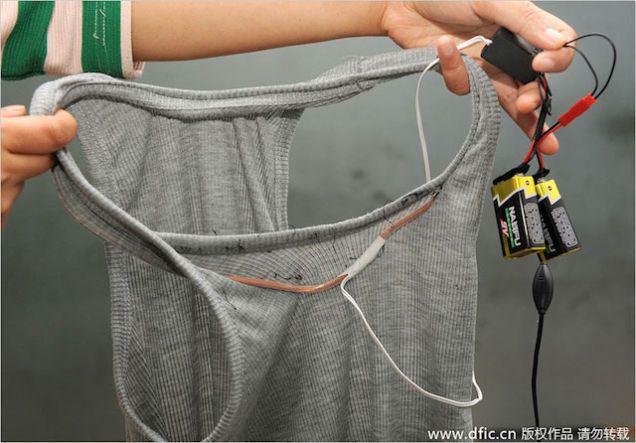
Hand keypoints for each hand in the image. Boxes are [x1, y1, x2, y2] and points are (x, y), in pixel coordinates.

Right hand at [1, 106, 76, 226]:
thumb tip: (21, 114)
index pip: (55, 133)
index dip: (61, 125)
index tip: (60, 120)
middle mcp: (3, 172)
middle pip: (46, 159)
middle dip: (35, 151)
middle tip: (14, 143)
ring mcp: (1, 201)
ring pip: (24, 180)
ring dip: (13, 172)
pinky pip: (7, 199)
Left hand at [381, 1, 576, 154]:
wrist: (404, 2)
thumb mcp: (492, 0)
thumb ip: (525, 20)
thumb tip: (559, 42)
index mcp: (524, 28)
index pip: (557, 50)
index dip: (557, 62)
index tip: (542, 65)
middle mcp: (509, 51)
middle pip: (533, 84)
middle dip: (535, 100)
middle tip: (527, 106)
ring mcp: (485, 66)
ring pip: (504, 99)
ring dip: (513, 111)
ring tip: (521, 108)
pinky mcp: (461, 76)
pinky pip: (464, 86)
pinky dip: (454, 69)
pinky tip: (443, 46)